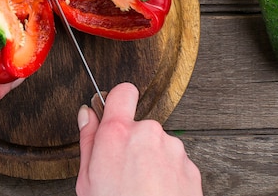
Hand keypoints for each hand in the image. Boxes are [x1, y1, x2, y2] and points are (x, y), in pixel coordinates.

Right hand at [76, 83, 202, 195]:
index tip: (113, 110)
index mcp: (118, 133)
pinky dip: (167, 173)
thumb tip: (87, 115)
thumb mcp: (88, 178)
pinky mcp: (190, 166)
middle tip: (122, 169)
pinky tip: (156, 192)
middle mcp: (148, 133)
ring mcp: (172, 149)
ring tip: (141, 186)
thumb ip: (88, 139)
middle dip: (132, 141)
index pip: (122, 91)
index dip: (117, 100)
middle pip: (139, 124)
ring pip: (158, 144)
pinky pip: (174, 161)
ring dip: (151, 158)